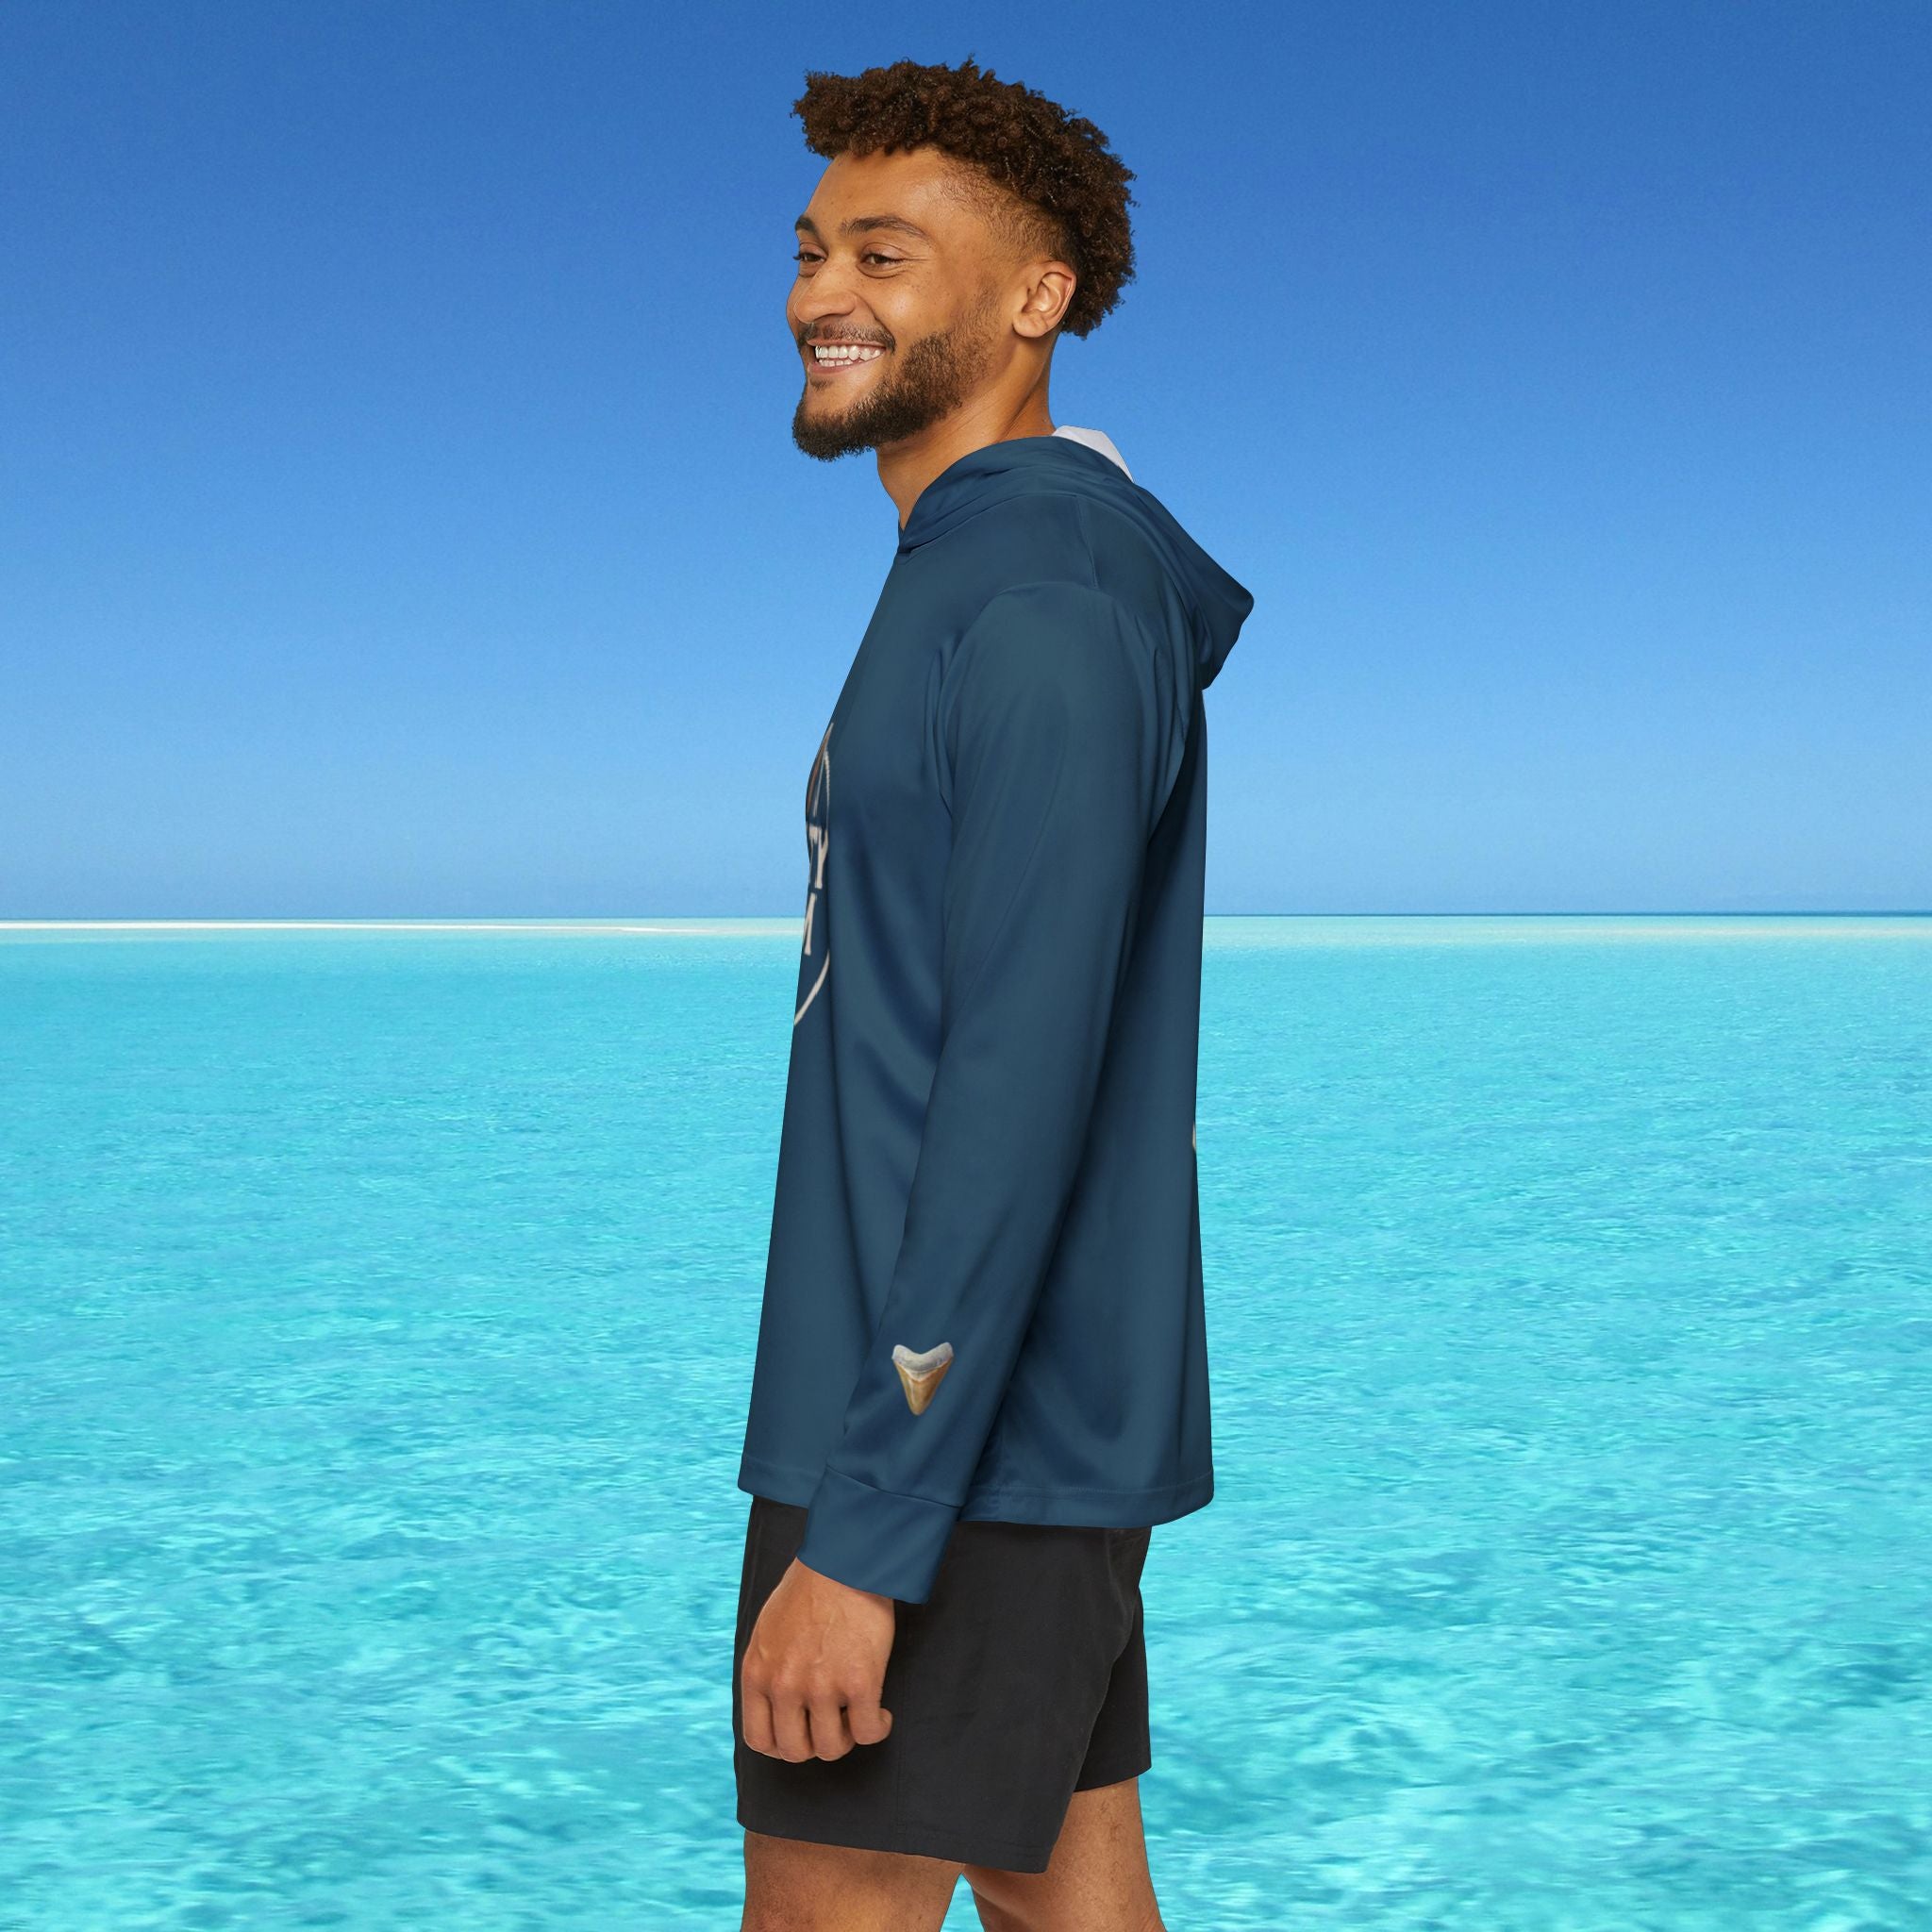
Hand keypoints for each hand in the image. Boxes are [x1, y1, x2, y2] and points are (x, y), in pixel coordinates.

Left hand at [740, 1555, 896, 1761]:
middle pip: (796, 1750)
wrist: (844, 1560)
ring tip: (857, 1715)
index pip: (760, 1739)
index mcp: (758, 1673)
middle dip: (816, 1743)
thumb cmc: (809, 1588)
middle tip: (834, 1723)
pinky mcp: (859, 1682)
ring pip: (832, 1748)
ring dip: (847, 1737)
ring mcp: (821, 1686)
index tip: (802, 1733)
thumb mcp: (767, 1630)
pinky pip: (868, 1732)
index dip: (783, 1745)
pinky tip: (881, 1713)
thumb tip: (778, 1704)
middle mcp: (784, 1685)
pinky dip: (877, 1729)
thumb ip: (768, 1670)